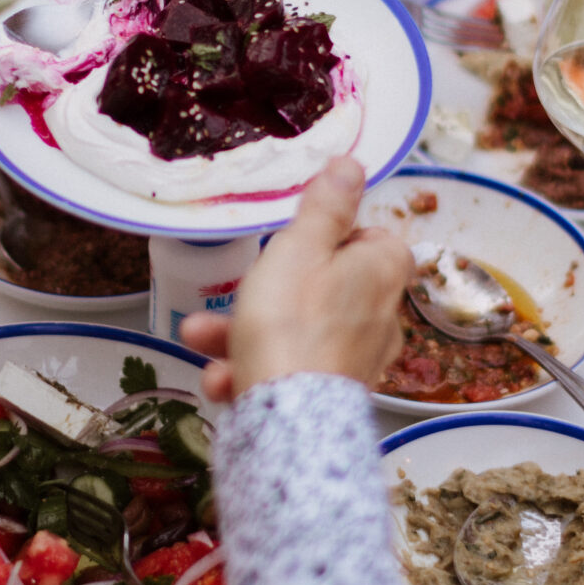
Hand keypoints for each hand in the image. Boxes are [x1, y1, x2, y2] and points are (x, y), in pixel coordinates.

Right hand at [179, 158, 410, 402]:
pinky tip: (223, 377)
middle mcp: (380, 318)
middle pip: (325, 287)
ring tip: (202, 336)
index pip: (374, 239)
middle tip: (239, 292)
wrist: (287, 418)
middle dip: (268, 291)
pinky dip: (252, 370)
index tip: (297, 240)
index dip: (334, 237)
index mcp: (381, 272)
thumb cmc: (292, 326)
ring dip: (244, 334)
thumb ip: (324, 207)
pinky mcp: (330, 397)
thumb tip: (352, 166)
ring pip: (297, 333)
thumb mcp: (299, 247)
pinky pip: (289, 372)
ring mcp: (356, 361)